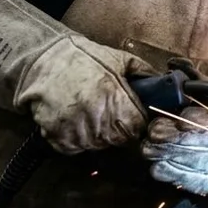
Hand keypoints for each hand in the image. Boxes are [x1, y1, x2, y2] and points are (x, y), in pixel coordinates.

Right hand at [0, 0, 149, 154]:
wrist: (41, 61)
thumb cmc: (82, 59)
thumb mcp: (118, 59)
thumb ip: (144, 72)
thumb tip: (166, 84)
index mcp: (113, 96)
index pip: (137, 127)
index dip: (137, 122)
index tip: (132, 115)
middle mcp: (94, 116)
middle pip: (119, 139)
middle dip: (119, 129)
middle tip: (109, 112)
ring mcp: (74, 129)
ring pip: (98, 145)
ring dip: (98, 134)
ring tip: (90, 112)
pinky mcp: (57, 137)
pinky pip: (75, 148)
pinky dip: (77, 139)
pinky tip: (74, 120)